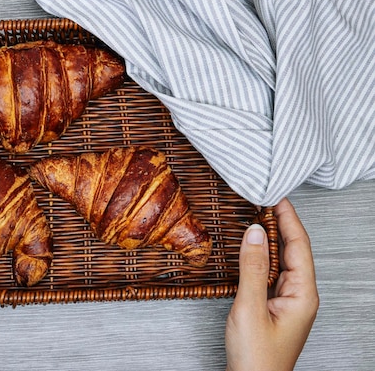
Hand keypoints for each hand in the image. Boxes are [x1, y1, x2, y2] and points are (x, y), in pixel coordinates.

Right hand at [225, 198, 318, 370]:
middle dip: (280, 223)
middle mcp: (300, 296)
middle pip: (293, 249)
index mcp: (303, 295)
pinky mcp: (274, 307)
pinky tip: (250, 249)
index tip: (277, 197)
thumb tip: (253, 233)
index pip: (298, 245)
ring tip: (256, 217)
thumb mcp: (250, 308)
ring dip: (269, 238)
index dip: (288, 218)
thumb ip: (252, 268)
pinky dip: (261, 256)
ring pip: (281, 260)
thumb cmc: (256, 358)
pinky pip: (271, 273)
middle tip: (264, 201)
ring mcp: (288, 301)